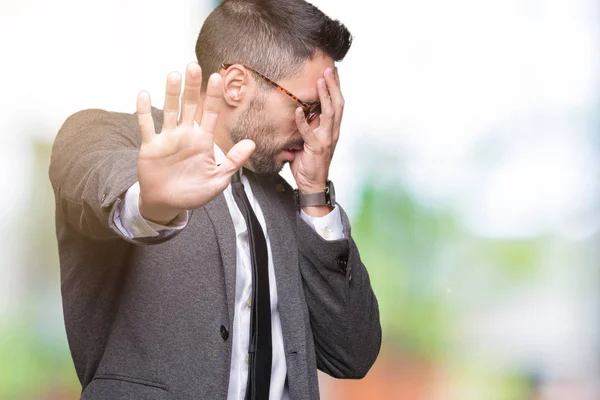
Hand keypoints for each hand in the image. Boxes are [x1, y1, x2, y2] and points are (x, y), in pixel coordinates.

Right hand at [136, 63, 254, 223]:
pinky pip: (147, 125)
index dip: (214, 96)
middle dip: (193, 87)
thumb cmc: (193, 193)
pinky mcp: (150, 146)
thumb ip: (233, 162)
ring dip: (171, 93)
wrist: (168, 204)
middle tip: (194, 67)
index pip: (211, 113)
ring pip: (170, 110)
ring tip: (174, 75)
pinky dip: (144, 111)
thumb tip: (251, 144)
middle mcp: (186, 135)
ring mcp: (168, 138)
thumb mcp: (218, 181)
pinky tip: (144, 94)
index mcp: (203, 141)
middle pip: (190, 105)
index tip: (218, 77)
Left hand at [290, 67, 342, 194]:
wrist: (312, 184)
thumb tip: (302, 111)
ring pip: (329, 113)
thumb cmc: (309, 162)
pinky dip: (303, 121)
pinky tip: (299, 110)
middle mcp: (333, 132)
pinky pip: (309, 132)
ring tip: (320, 81)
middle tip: (329, 69)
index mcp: (333, 129)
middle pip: (337, 104)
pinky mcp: (316, 148)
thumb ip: (309, 126)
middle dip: (333, 86)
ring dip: (324, 96)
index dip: (336, 87)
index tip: (333, 72)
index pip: (337, 104)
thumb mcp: (310, 140)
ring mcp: (326, 140)